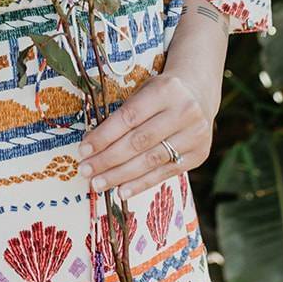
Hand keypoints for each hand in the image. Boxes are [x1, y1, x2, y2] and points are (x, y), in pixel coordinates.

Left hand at [76, 71, 216, 200]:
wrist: (199, 92)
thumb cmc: (161, 93)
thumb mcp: (144, 90)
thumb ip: (125, 114)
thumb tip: (93, 146)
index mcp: (165, 90)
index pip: (129, 117)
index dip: (104, 136)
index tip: (83, 150)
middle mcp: (184, 112)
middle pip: (139, 141)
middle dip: (108, 159)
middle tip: (86, 171)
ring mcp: (194, 135)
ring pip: (151, 160)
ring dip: (121, 175)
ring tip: (98, 183)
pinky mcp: (199, 155)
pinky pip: (165, 173)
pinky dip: (141, 184)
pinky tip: (122, 191)